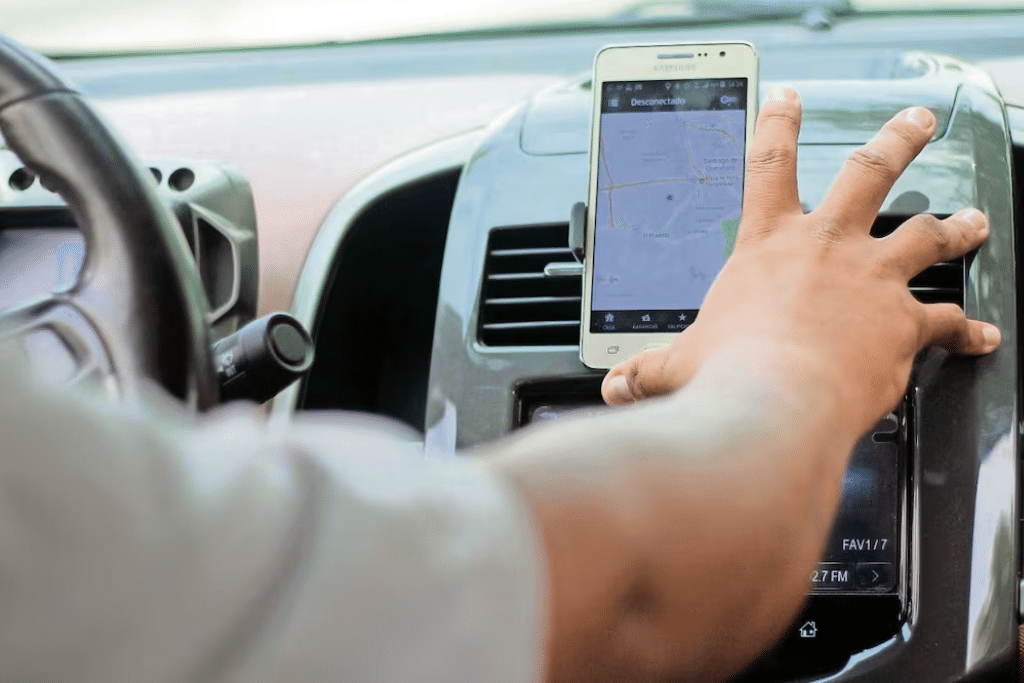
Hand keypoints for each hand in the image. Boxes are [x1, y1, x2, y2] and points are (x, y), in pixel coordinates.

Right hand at [601, 87, 999, 432]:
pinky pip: (947, 319)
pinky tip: (981, 334)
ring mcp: (871, 280)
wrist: (776, 407)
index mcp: (767, 246)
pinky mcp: (903, 322)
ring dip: (954, 225)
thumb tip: (616, 388)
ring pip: (926, 233)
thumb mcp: (677, 366)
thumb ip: (648, 370)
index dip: (777, 126)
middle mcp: (825, 248)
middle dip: (898, 140)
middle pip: (870, 172)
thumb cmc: (727, 378)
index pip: (768, 166)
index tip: (788, 100)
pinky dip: (966, 328)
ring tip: (973, 222)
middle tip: (917, 121)